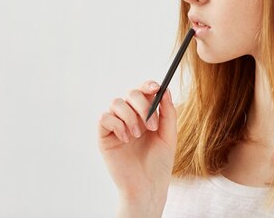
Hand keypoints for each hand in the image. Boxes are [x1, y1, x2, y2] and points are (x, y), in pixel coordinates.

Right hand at [97, 80, 176, 213]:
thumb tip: (164, 90)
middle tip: (151, 126)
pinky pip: (105, 118)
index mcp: (146, 115)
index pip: (144, 92)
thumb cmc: (158, 164)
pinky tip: (126, 139)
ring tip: (137, 136)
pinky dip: (117, 125)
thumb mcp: (168, 136)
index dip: (148, 86)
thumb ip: (168, 113)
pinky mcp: (104, 136)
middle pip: (131, 94)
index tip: (155, 88)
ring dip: (130, 117)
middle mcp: (130, 117)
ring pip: (117, 103)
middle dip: (142, 106)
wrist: (147, 187)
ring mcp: (116, 125)